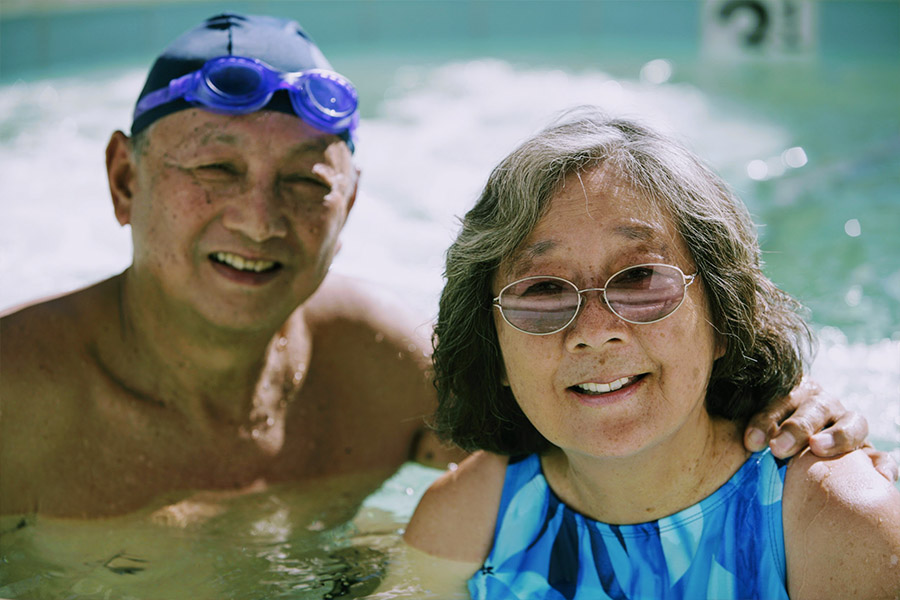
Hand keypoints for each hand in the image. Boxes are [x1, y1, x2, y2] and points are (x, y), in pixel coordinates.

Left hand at [743, 378, 897, 481]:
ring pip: (854, 423)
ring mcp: (848, 426)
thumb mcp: (753, 427)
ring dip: (838, 436)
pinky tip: (880, 477)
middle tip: (778, 449)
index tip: (750, 443)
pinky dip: (883, 464)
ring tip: (818, 449)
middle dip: (796, 428)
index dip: (765, 419)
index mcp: (792, 392)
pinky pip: (881, 456)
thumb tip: (732, 439)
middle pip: (815, 409)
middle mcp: (823, 405)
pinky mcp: (868, 451)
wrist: (792, 453)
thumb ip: (745, 429)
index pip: (780, 399)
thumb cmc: (764, 438)